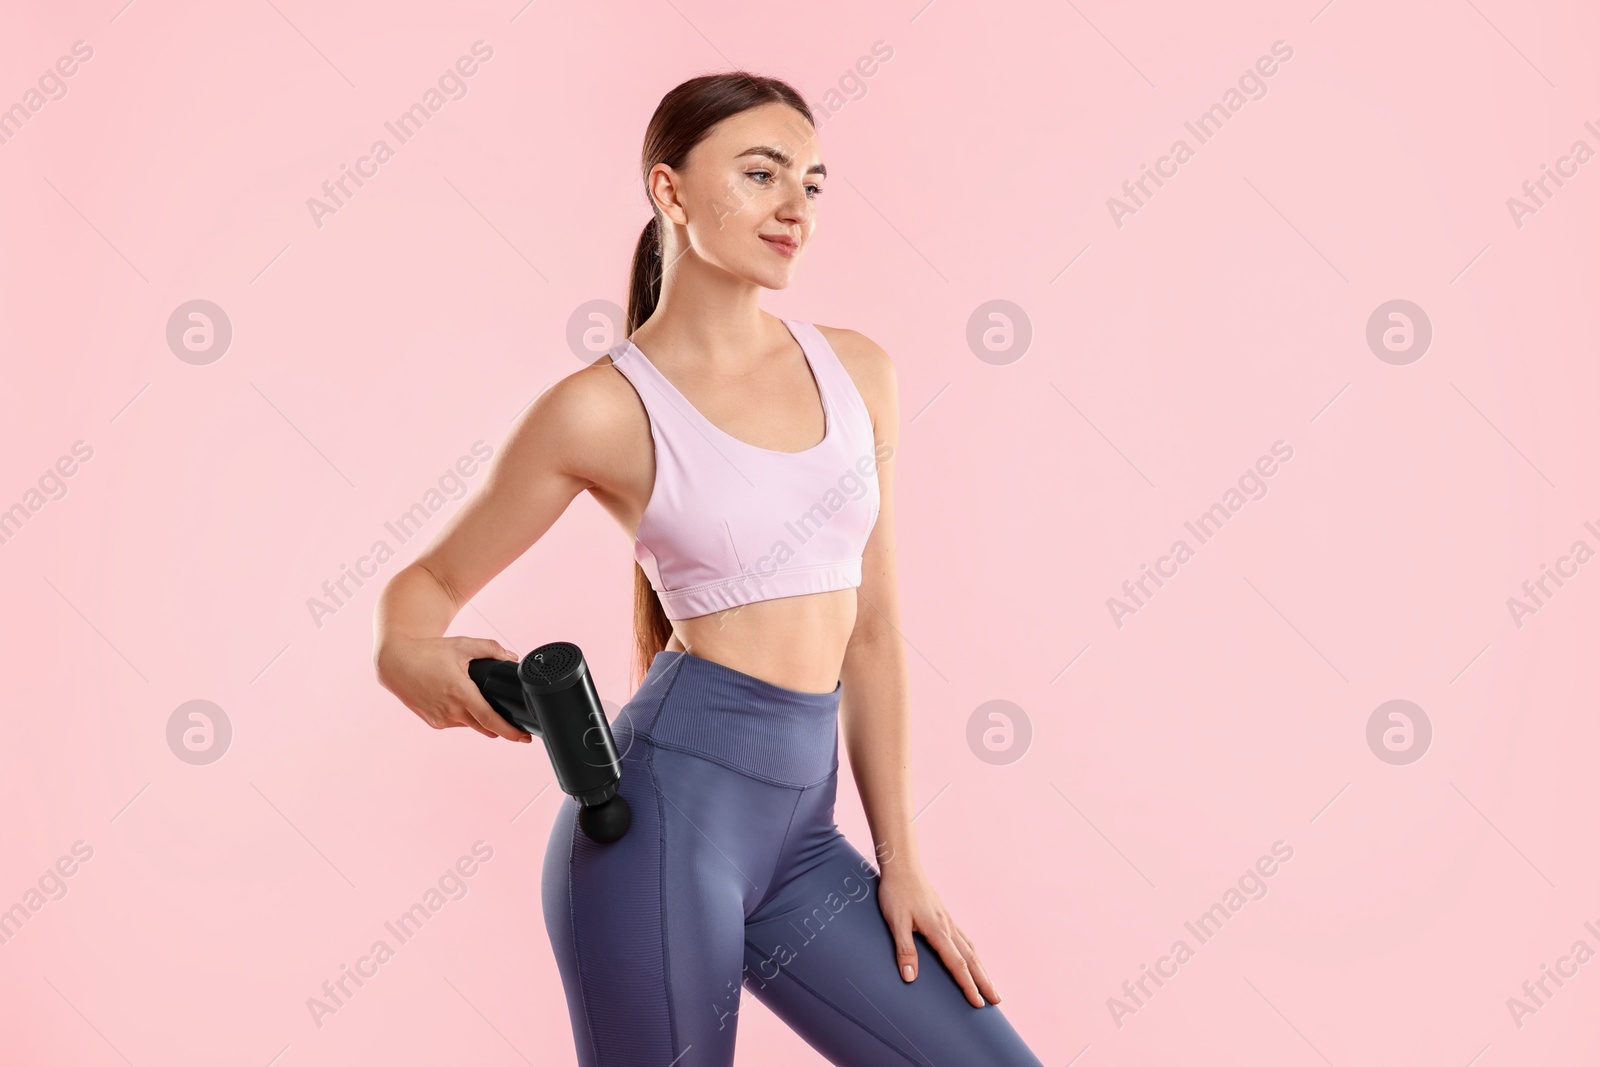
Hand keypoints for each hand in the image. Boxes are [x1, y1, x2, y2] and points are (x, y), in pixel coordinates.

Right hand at [374, 635, 531, 742]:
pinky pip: (457, 723)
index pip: (491, 720)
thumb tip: (511, 657)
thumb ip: (490, 649)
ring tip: (483, 704)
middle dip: (501, 728)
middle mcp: (451, 710)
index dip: (510, 731)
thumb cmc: (428, 652)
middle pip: (485, 727)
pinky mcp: (433, 722)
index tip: (524, 738)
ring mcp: (441, 719)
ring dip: (480, 719)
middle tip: (516, 726)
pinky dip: (464, 716)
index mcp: (461, 693)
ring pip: (470, 724)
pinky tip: (462, 703)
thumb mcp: (462, 645)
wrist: (395, 662)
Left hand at [876, 862, 1000, 1007]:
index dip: (968, 985)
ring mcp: (948, 921)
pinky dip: (974, 954)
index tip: (978, 1003)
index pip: (957, 964)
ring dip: (982, 969)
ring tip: (990, 985)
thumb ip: (905, 950)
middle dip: (984, 981)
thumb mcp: (896, 922)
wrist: (903, 867)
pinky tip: (974, 958)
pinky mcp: (945, 916)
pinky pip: (965, 939)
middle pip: (971, 959)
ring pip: (971, 949)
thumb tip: (910, 978)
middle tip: (997, 1000)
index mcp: (938, 930)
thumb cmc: (897, 894)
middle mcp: (948, 927)